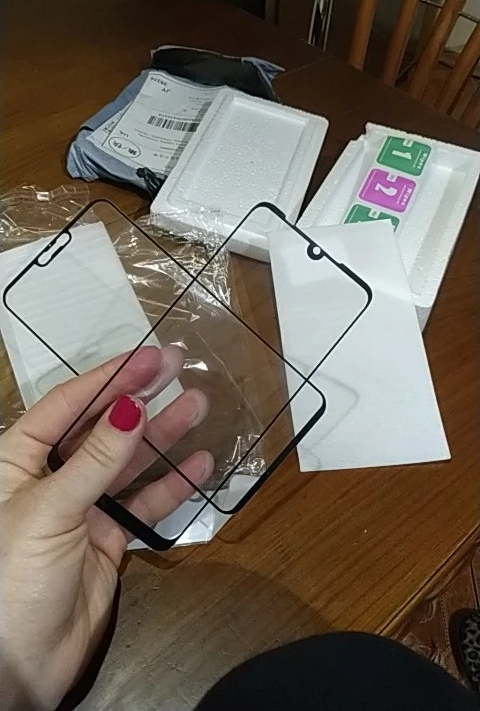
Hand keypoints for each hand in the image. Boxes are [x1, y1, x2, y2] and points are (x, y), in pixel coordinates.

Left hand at [0, 346, 212, 710]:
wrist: (19, 664)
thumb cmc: (13, 578)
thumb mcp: (49, 511)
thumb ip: (94, 460)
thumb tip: (132, 407)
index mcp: (19, 459)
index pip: (69, 404)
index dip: (110, 377)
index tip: (149, 357)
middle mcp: (51, 476)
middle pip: (102, 427)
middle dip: (140, 397)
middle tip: (178, 367)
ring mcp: (82, 507)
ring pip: (128, 462)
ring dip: (163, 436)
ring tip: (198, 406)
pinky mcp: (107, 538)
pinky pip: (144, 504)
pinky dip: (172, 485)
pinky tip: (200, 464)